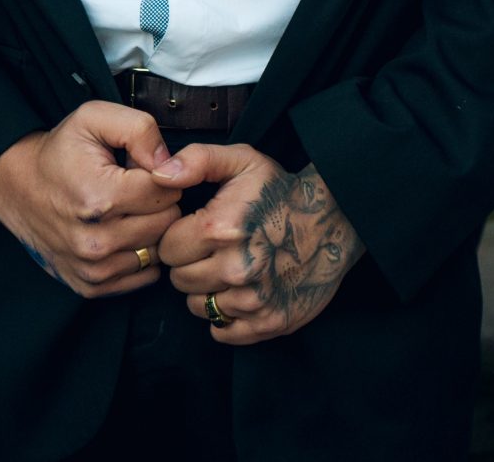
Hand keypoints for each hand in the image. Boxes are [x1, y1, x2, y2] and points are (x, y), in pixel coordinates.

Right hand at [0, 102, 181, 297]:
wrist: (17, 184)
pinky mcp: (90, 285)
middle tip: (133, 188)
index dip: (161, 174)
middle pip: (165, 224)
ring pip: (158, 251)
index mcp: (101, 197)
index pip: (167, 192)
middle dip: (158, 202)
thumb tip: (171, 164)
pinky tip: (122, 232)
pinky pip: (143, 276)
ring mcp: (92, 268)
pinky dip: (140, 254)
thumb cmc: (60, 151)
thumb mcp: (94, 118)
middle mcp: (96, 241)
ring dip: (150, 230)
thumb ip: (140, 130)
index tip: (141, 168)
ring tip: (127, 210)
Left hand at [152, 145, 362, 344]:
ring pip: (199, 307)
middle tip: (211, 249)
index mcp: (220, 228)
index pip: (168, 248)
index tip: (194, 230)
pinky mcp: (269, 323)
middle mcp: (235, 268)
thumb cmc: (280, 189)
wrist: (333, 219)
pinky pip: (222, 333)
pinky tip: (238, 291)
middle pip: (180, 280)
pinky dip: (225, 316)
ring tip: (226, 267)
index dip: (178, 237)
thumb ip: (195, 160)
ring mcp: (253, 300)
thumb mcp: (241, 159)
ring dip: (206, 290)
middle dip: (189, 263)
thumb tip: (159, 174)